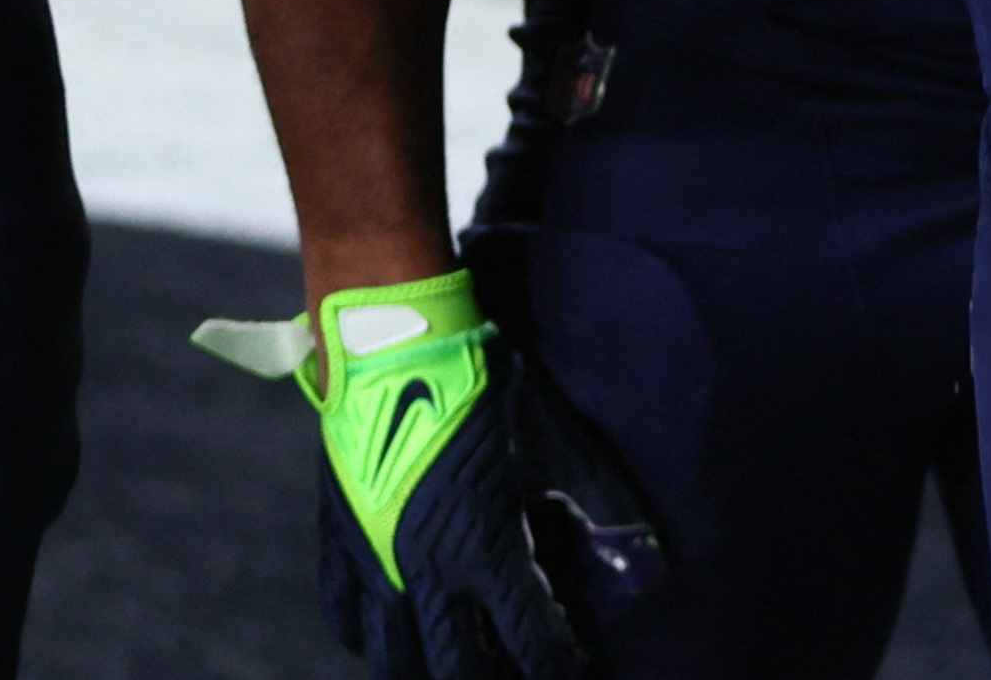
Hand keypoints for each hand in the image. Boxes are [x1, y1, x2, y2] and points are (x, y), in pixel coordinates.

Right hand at [242, 274, 657, 677]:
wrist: (394, 344)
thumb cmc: (483, 386)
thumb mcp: (555, 440)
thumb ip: (601, 499)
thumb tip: (649, 548)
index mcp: (486, 549)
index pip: (531, 639)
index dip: (556, 665)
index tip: (571, 673)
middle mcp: (427, 570)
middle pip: (457, 666)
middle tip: (513, 675)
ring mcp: (376, 560)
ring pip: (395, 655)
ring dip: (428, 668)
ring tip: (455, 665)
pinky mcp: (341, 539)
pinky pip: (344, 615)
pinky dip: (368, 638)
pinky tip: (388, 637)